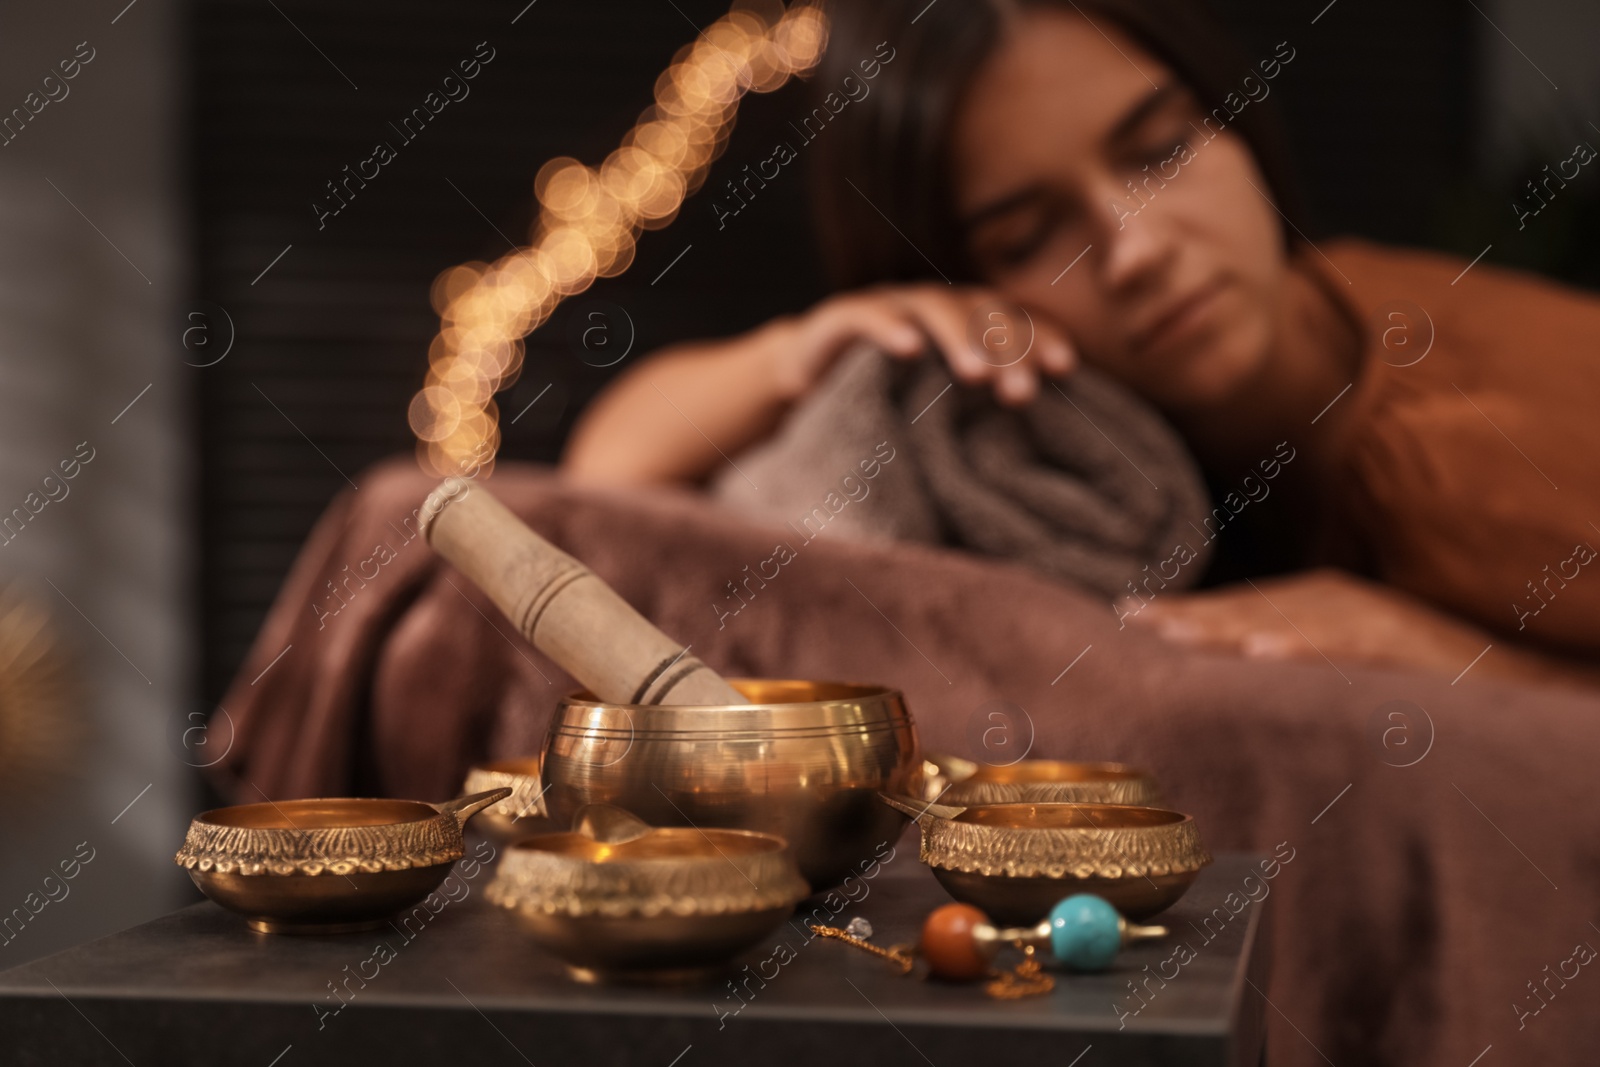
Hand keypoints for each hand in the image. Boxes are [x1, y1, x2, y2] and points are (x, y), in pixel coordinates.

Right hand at [770, 283, 1074, 406]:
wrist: (807, 378)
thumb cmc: (888, 398)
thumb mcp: (940, 408)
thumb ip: (982, 416)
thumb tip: (1042, 460)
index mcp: (967, 323)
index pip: (1014, 320)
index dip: (1041, 336)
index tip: (1066, 368)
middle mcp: (934, 307)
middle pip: (982, 312)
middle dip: (1006, 349)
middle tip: (1021, 394)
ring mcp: (889, 306)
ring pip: (934, 307)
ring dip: (959, 337)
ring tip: (976, 375)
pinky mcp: (840, 317)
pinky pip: (867, 315)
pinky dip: (889, 327)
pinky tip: (909, 348)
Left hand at [1119, 568, 1495, 677]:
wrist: (1510, 682)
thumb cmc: (1413, 680)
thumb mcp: (1338, 665)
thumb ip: (1284, 661)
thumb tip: (1214, 674)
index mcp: (1315, 606)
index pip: (1236, 608)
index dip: (1182, 614)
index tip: (1124, 620)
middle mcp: (1337, 602)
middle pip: (1249, 606)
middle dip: (1188, 616)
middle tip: (1129, 624)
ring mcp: (1372, 621)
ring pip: (1288, 620)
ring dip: (1229, 625)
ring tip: (1174, 636)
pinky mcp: (1406, 645)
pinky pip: (1350, 647)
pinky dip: (1306, 647)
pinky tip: (1263, 652)